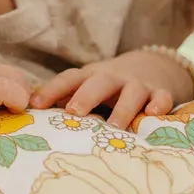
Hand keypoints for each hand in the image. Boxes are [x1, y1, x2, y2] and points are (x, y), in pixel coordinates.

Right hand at [0, 49, 32, 130]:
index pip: (0, 71)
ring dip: (20, 98)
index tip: (4, 107)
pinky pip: (12, 90)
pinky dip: (17, 101)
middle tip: (12, 114)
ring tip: (11, 116)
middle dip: (19, 93)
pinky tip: (11, 111)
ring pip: (19, 80)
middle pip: (14, 73)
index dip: (7, 88)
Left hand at [31, 48, 193, 128]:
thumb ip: (66, 102)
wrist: (151, 67)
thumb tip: (32, 120)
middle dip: (86, 96)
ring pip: (131, 93)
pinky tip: (152, 115)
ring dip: (122, 109)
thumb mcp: (87, 88)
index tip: (34, 106)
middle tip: (75, 112)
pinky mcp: (161, 92)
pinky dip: (159, 105)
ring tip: (114, 127)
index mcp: (90, 77)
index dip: (51, 91)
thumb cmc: (108, 87)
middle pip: (99, 83)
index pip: (68, 79)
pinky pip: (161, 98)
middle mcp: (112, 79)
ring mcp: (138, 85)